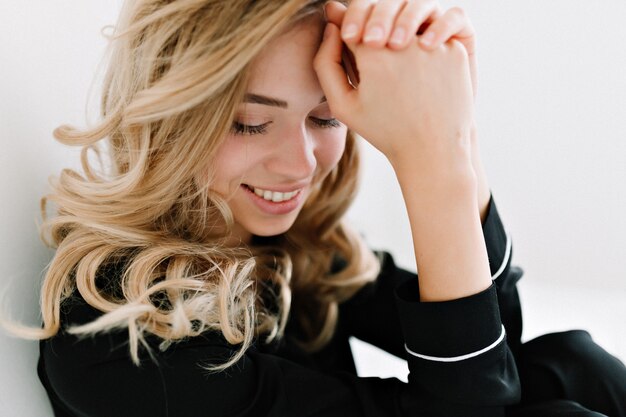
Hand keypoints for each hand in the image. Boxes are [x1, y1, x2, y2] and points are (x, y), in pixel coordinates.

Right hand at [314, 8, 474, 178]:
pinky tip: (420, 77)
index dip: (349, 36)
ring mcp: (434, 45)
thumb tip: (332, 24)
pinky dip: (423, 50)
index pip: (352, 23)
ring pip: (408, 23)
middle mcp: (405, 42)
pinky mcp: (456, 50)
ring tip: (398, 71)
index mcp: (372, 55)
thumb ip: (326, 62)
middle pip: (381, 16)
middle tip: (374, 57)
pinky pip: (432, 36)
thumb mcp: (342, 105)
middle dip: (373, 32)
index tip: (353, 51)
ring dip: (399, 36)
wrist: (433, 149)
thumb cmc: (385, 131)